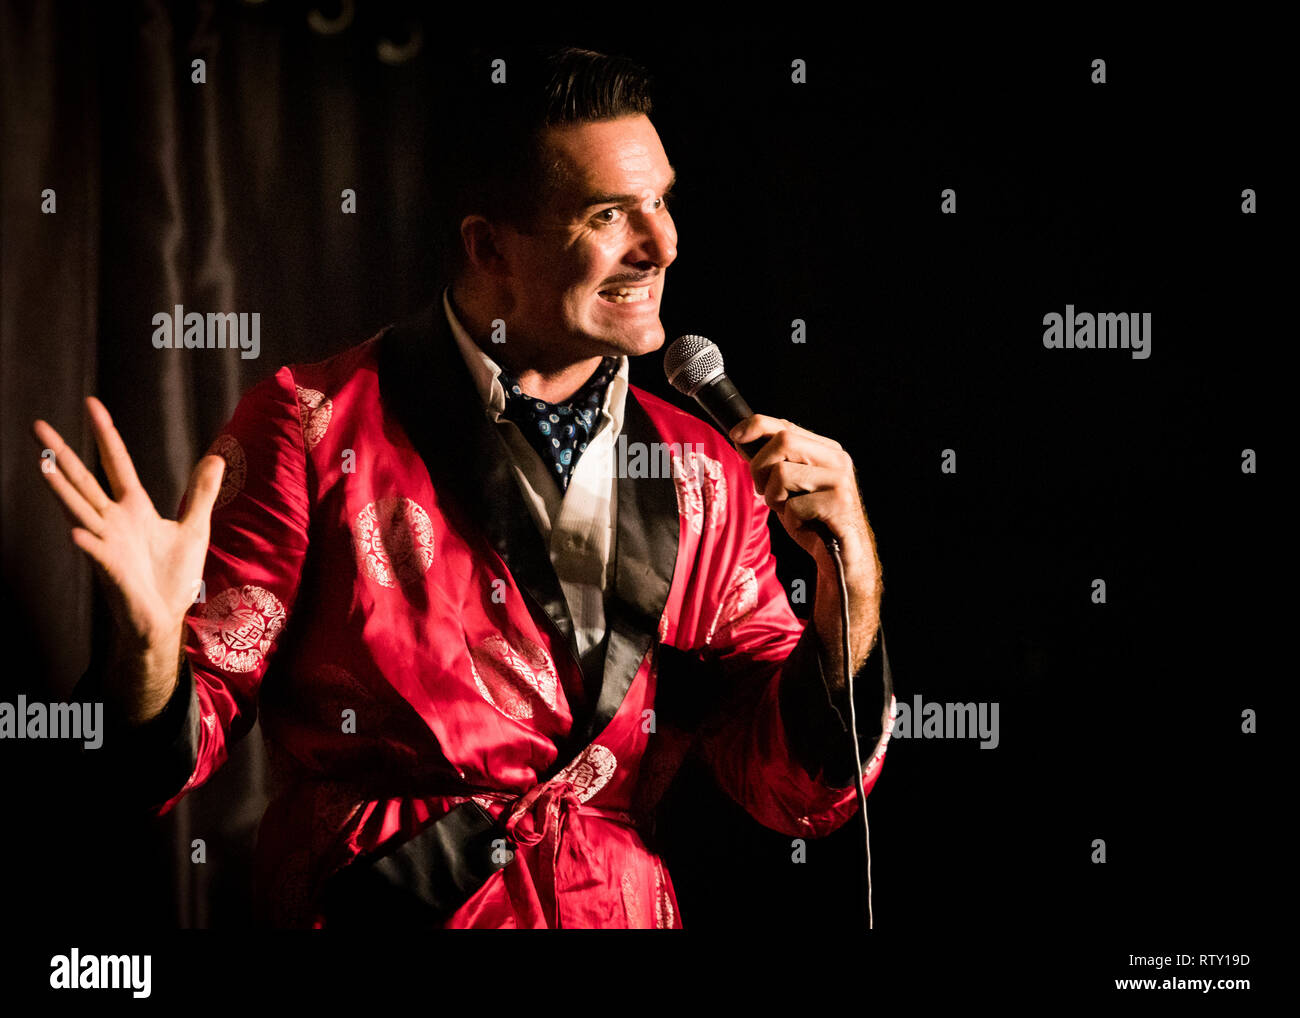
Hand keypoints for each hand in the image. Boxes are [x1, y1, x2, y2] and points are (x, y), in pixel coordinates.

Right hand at [31, 397, 224, 675]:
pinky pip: (95, 553)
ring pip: (78, 509)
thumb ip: (201, 492)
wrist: (164, 619)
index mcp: (133, 508)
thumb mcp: (195, 527)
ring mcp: (107, 544)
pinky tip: (75, 531)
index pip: (114, 463)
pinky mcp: (111, 570)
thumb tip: (217, 457)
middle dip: (60, 453)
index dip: (104, 434)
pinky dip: (86, 541)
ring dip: (60, 488)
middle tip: (37, 424)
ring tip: (42, 464)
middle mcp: (113, 521)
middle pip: (82, 480)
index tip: (91, 403)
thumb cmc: (173, 576)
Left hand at [728, 415, 876, 575]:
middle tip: (763, 491)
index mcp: (825, 450)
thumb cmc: (812, 521)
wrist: (841, 557)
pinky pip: (794, 505)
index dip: (756, 426)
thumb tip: (742, 439)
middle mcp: (836, 459)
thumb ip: (772, 463)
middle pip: (783, 440)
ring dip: (775, 497)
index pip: (786, 425)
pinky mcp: (839, 503)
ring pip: (783, 472)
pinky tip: (805, 524)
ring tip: (789, 510)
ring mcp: (840, 479)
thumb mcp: (788, 487)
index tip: (735, 435)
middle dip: (760, 466)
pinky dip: (791, 519)